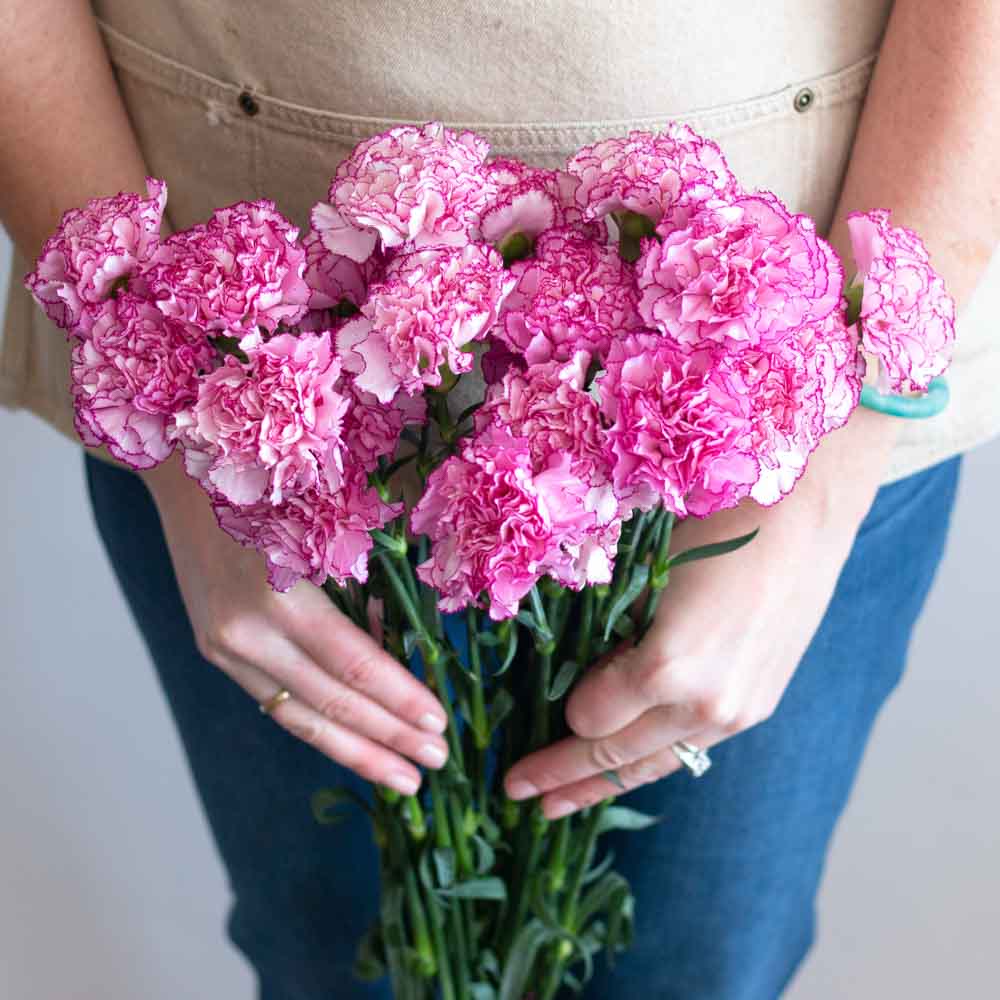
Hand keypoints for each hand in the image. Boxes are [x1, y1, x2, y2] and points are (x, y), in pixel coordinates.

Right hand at [141, 456, 449, 795]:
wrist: (183, 478)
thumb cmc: (270, 487)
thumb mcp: (323, 525)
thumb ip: (364, 585)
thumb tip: (401, 641)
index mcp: (278, 592)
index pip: (352, 662)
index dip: (398, 698)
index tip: (438, 725)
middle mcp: (245, 631)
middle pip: (329, 701)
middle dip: (386, 737)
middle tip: (435, 763)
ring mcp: (224, 648)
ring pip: (298, 717)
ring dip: (355, 751)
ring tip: (402, 778)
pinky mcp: (215, 653)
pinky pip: (275, 702)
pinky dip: (319, 727)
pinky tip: (353, 745)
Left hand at [504, 410, 897, 818]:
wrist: (801, 511)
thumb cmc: (710, 521)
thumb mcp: (638, 572)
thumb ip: (607, 629)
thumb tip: (578, 667)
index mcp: (666, 665)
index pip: (590, 716)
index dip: (563, 711)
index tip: (546, 700)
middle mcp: (704, 704)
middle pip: (616, 754)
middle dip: (562, 776)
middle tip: (516, 792)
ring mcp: (736, 712)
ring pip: (654, 764)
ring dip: (601, 785)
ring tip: (558, 809)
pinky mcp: (757, 706)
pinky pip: (689, 748)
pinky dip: (649, 762)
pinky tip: (623, 771)